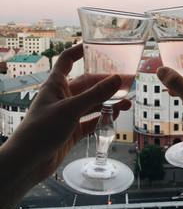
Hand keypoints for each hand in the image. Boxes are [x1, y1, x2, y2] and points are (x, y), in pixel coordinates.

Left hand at [0, 44, 130, 208]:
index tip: (96, 46)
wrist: (28, 163)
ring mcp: (68, 114)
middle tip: (128, 81)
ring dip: (109, 101)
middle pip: (88, 83)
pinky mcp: (72, 130)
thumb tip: (118, 78)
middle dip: (107, 82)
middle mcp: (63, 96)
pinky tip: (116, 115)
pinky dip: (103, 117)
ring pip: (92, 102)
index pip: (68, 60)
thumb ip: (95, 95)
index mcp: (56, 84)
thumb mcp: (71, 109)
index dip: (80, 50)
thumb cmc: (41, 130)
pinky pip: (92, 120)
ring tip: (127, 102)